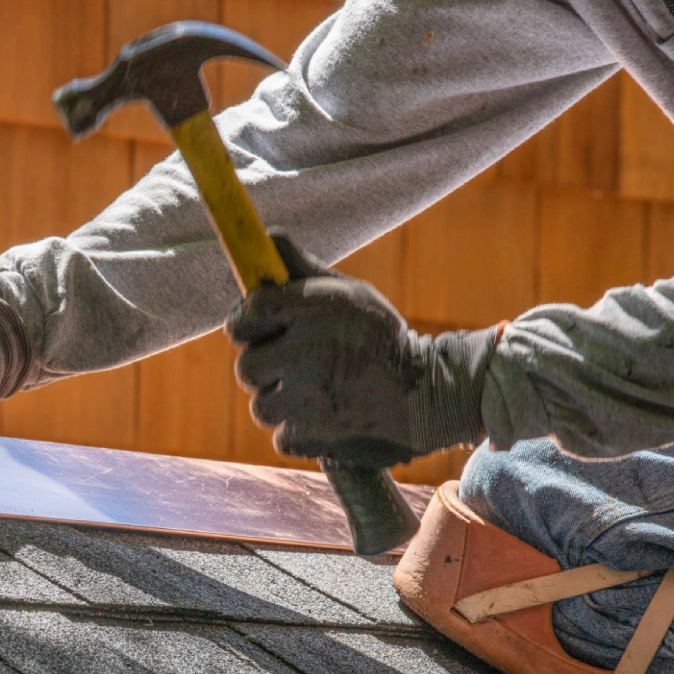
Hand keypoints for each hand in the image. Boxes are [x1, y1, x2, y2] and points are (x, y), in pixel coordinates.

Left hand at [225, 234, 500, 467]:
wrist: (429, 395)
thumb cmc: (381, 339)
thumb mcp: (350, 295)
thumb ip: (303, 271)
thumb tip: (268, 237)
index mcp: (313, 309)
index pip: (248, 313)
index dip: (245, 323)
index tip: (254, 329)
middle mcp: (305, 351)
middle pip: (247, 367)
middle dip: (263, 368)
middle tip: (293, 366)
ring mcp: (306, 397)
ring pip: (261, 405)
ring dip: (282, 402)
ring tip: (318, 393)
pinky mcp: (311, 434)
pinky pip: (281, 436)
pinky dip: (299, 432)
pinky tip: (326, 417)